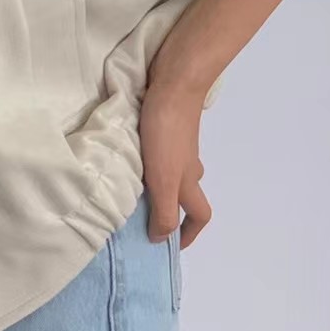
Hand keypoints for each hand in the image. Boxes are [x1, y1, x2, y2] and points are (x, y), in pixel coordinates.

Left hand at [138, 81, 210, 246]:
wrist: (175, 85)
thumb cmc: (168, 134)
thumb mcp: (164, 180)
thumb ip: (163, 210)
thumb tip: (161, 237)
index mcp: (189, 181)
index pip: (199, 215)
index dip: (189, 234)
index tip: (171, 245)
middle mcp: (188, 166)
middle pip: (186, 195)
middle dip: (170, 210)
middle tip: (143, 217)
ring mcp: (179, 146)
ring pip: (173, 173)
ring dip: (157, 186)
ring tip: (131, 190)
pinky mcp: (167, 128)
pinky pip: (160, 154)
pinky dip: (149, 163)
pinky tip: (130, 159)